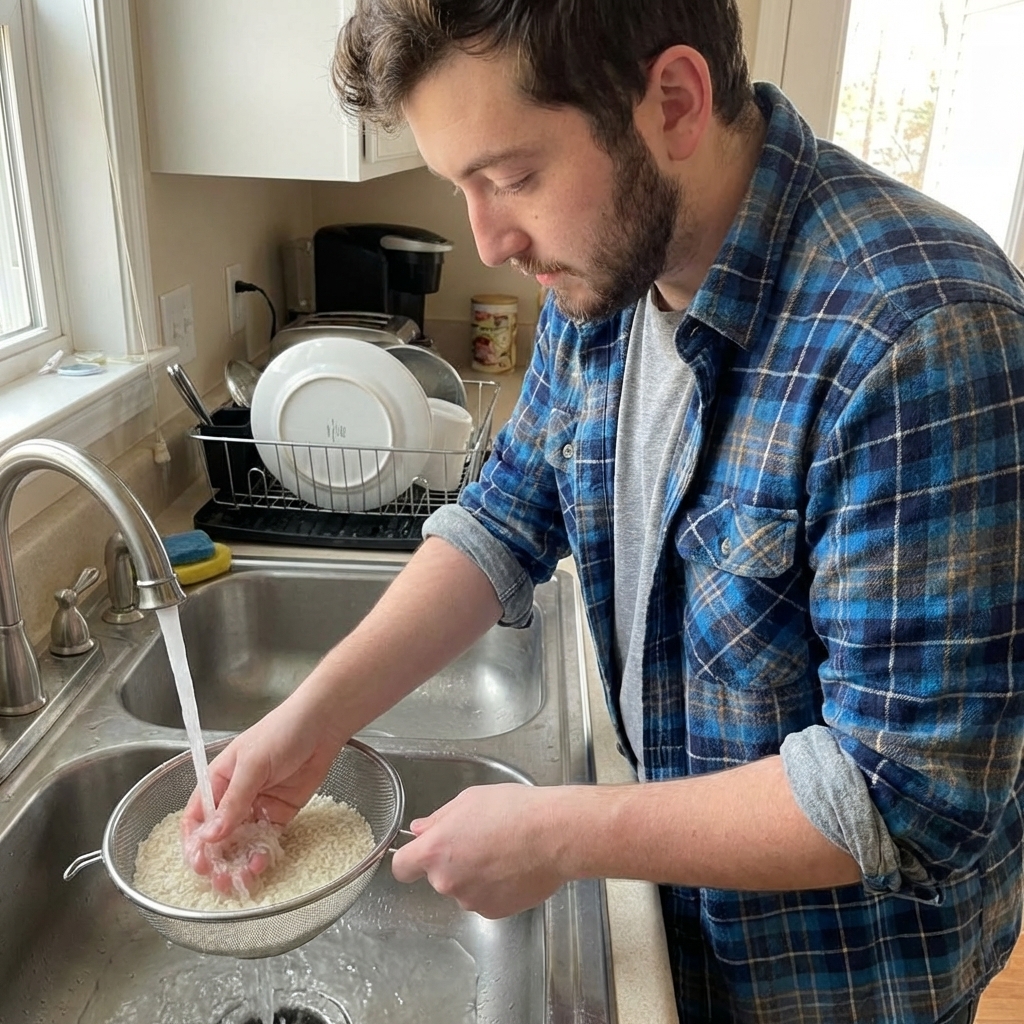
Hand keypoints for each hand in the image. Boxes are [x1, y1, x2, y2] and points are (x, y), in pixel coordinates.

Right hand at [179, 697, 342, 892]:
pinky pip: (265, 840)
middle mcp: (234, 798)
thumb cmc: (282, 731)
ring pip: (241, 843)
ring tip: (243, 876)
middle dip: (216, 859)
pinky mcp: (279, 814)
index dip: (194, 842)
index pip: (197, 817)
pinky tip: (262, 862)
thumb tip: (210, 836)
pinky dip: (261, 854)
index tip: (200, 863)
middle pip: (217, 837)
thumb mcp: (252, 764)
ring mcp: (257, 807)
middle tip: (221, 877)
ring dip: (239, 862)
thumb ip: (234, 801)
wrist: (322, 725)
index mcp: (218, 781)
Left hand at [390, 783, 571, 917]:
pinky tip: (512, 869)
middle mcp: (447, 881)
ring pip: (462, 888)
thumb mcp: (469, 800)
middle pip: (436, 877)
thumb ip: (439, 819)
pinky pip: (484, 900)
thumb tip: (421, 830)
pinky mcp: (493, 912)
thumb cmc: (514, 811)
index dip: (410, 861)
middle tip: (479, 842)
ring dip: (474, 876)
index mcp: (435, 850)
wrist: (553, 835)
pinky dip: (493, 888)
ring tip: (501, 854)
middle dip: (451, 863)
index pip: (401, 867)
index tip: (420, 855)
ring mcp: (470, 900)